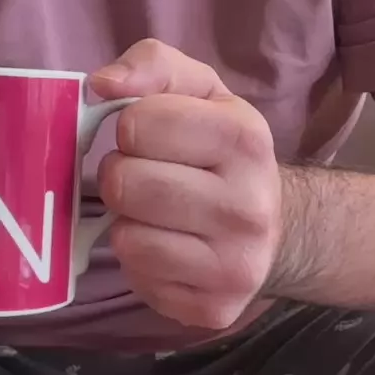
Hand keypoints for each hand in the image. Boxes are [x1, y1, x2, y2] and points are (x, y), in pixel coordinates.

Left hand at [90, 39, 282, 329]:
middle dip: (123, 175)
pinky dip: (142, 261)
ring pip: (126, 238)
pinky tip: (168, 246)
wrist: (276, 226)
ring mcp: (235, 264)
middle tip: (147, 177)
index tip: (151, 136)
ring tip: (157, 213)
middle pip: (126, 184)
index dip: (132, 126)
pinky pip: (138, 278)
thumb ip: (151, 65)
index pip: (138, 123)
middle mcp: (248, 206)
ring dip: (128, 222)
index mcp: (245, 138)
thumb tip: (99, 85)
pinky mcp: (213, 308)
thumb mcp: (200, 92)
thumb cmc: (220, 150)